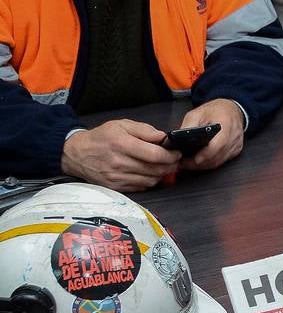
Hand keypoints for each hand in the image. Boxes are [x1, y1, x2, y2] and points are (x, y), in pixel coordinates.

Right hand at [61, 120, 179, 191]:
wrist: (76, 154)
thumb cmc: (101, 137)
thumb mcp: (122, 125)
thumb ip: (145, 130)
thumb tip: (164, 137)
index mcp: (122, 145)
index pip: (155, 155)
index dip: (171, 156)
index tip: (177, 153)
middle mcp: (119, 163)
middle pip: (155, 170)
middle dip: (170, 166)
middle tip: (175, 161)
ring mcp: (117, 178)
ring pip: (150, 180)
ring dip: (161, 175)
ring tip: (163, 167)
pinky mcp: (115, 187)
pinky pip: (141, 187)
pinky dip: (149, 181)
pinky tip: (149, 173)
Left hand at [179, 99, 244, 171]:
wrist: (231, 110)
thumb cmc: (215, 110)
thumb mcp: (196, 113)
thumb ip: (188, 126)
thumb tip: (178, 141)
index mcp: (226, 123)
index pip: (218, 143)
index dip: (206, 154)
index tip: (194, 159)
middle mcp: (234, 135)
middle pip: (218, 155)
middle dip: (200, 163)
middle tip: (184, 163)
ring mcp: (236, 144)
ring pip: (219, 161)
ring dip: (204, 165)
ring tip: (188, 164)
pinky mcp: (236, 150)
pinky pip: (222, 161)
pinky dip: (210, 163)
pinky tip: (200, 162)